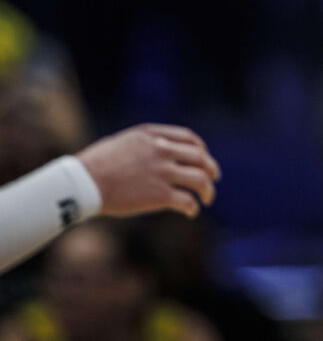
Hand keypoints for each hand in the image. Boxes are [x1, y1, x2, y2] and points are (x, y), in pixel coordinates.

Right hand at [76, 124, 220, 218]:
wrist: (82, 182)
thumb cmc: (95, 164)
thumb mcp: (123, 142)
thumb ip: (145, 144)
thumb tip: (158, 151)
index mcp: (153, 135)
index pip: (189, 139)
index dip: (201, 149)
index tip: (203, 158)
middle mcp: (162, 150)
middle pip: (200, 158)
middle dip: (210, 169)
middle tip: (214, 178)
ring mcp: (163, 172)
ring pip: (200, 179)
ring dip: (208, 190)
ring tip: (208, 198)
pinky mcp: (160, 195)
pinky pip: (187, 201)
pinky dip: (193, 208)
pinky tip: (191, 213)